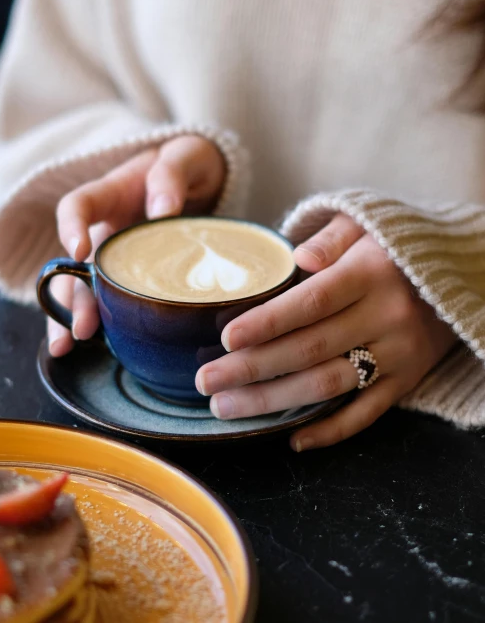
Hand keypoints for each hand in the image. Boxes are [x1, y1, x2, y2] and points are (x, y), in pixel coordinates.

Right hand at [48, 135, 225, 355]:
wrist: (201, 178)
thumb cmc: (190, 163)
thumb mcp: (188, 155)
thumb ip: (171, 173)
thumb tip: (162, 211)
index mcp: (111, 194)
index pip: (77, 205)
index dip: (71, 227)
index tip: (78, 251)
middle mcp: (104, 229)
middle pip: (72, 262)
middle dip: (70, 296)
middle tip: (80, 327)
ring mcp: (115, 256)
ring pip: (82, 288)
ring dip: (73, 317)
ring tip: (69, 348)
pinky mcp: (132, 276)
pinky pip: (111, 300)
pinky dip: (104, 325)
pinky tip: (102, 350)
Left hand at [195, 213, 456, 449]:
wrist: (456, 276)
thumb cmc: (392, 249)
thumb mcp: (365, 224)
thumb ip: (331, 237)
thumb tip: (300, 258)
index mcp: (370, 274)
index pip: (311, 302)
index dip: (267, 323)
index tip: (226, 338)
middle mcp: (386, 317)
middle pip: (310, 349)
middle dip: (252, 369)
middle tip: (207, 381)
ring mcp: (399, 354)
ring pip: (329, 385)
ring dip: (275, 401)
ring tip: (227, 407)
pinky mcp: (407, 381)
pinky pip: (367, 414)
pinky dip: (330, 431)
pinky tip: (291, 437)